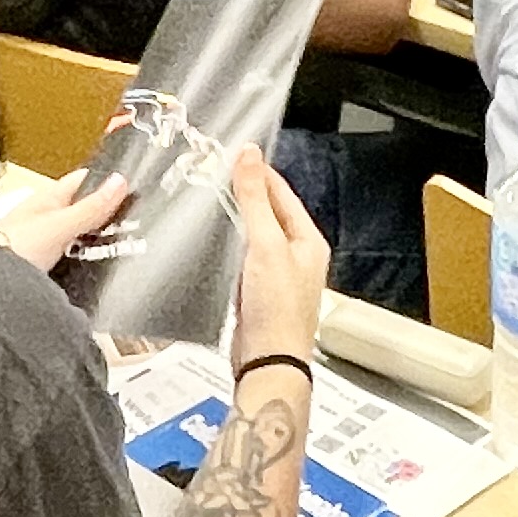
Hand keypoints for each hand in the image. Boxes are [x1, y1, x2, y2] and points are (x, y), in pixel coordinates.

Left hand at [0, 168, 129, 273]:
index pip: (83, 181)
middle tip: (142, 224)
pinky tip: (103, 276)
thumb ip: (90, 208)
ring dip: (98, 244)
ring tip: (131, 250)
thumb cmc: (16, 248)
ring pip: (80, 239)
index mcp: (47, 199)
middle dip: (108, 217)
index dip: (106, 180)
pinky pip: (73, 263)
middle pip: (84, 212)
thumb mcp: (60, 226)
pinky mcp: (43, 271)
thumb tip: (120, 179)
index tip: (135, 183)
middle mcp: (45, 218)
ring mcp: (43, 245)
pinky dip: (87, 265)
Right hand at [224, 147, 330, 367]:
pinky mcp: (259, 293)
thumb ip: (255, 199)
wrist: (268, 362)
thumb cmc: (276, 308)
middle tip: (214, 173)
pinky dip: (230, 248)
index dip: (258, 172)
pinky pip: (244, 260)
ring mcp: (278, 276)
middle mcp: (298, 256)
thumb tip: (249, 154)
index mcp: (308, 240)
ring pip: (255, 237)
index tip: (232, 154)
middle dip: (245, 194)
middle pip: (269, 213)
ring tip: (208, 200)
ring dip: (236, 220)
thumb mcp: (265, 244)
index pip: (282, 193)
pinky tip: (212, 243)